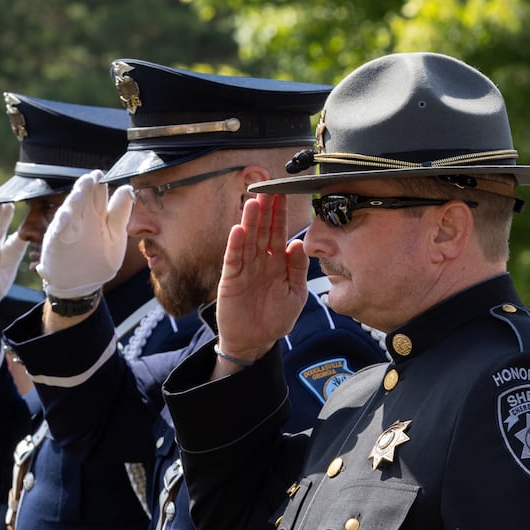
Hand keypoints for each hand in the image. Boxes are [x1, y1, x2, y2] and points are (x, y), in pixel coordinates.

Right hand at [38, 170, 133, 299]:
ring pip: (72, 209)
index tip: (106, 176)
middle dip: (89, 186)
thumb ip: (120, 214)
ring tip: (82, 190)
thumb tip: (128, 189)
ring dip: (76, 199)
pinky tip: (66, 216)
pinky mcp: (58, 241)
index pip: (101, 194)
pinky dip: (62, 223)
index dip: (103, 185)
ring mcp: (70, 229)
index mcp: (98, 215)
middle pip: (86, 197)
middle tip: (94, 176)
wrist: (78, 284)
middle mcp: (83, 218)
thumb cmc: (98, 260)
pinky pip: (59, 230)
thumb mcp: (115, 238)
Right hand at [214, 193, 308, 364]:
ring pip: (247, 241)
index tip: (283, 194)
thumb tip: (299, 243)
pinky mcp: (231, 281)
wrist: (256, 341)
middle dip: (265, 210)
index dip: (280, 214)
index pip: (278, 233)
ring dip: (250, 222)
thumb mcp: (295, 295)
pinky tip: (238, 230)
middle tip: (267, 188)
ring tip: (253, 202)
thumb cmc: (276, 318)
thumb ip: (298, 270)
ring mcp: (244, 269)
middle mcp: (260, 262)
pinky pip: (233, 260)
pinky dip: (235, 245)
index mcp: (277, 263)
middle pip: (262, 231)